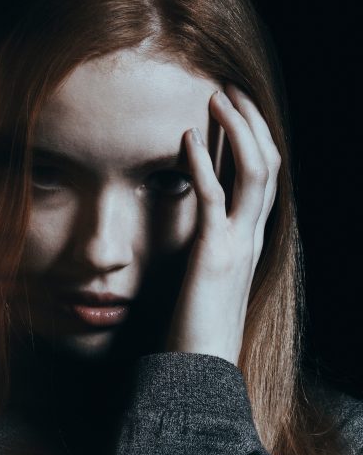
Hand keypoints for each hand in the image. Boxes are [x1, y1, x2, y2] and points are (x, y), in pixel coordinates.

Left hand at [166, 86, 280, 363]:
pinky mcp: (214, 254)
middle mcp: (252, 235)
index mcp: (250, 238)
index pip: (263, 176)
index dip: (253, 138)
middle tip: (230, 88)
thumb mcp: (205, 276)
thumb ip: (206, 246)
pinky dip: (202, 165)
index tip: (233, 108)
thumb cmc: (196, 324)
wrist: (200, 366)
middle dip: (252, 122)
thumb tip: (193, 225)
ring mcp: (238, 243)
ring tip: (217, 97)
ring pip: (254, 173)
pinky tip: (185, 139)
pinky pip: (212, 199)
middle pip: (268, 164)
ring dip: (236, 131)